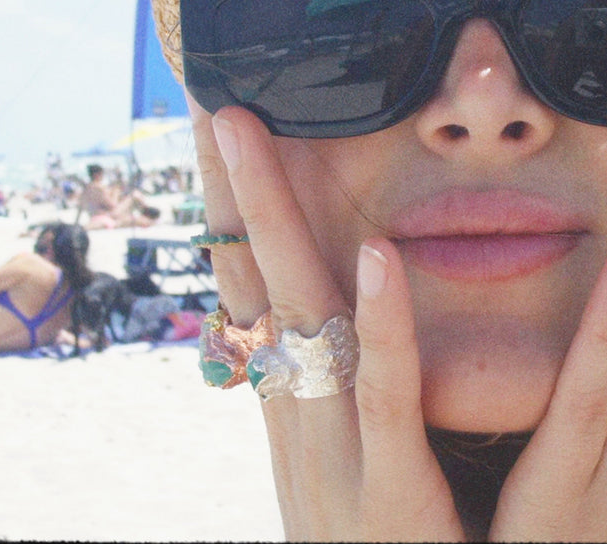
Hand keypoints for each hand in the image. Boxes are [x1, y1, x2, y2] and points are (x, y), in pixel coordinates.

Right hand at [188, 96, 463, 540]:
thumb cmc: (388, 541)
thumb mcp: (352, 460)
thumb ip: (351, 388)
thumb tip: (348, 317)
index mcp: (298, 406)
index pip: (258, 287)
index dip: (238, 209)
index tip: (228, 136)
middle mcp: (299, 416)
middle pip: (261, 282)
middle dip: (236, 192)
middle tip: (216, 105)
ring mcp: (334, 451)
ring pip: (299, 317)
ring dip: (273, 222)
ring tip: (250, 135)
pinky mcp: (389, 492)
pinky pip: (383, 395)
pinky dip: (376, 323)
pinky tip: (371, 253)